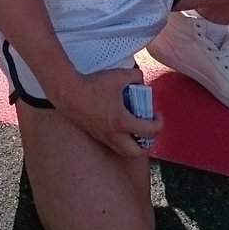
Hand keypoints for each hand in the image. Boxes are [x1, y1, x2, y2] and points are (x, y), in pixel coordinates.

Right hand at [49, 68, 163, 157]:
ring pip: (123, 151)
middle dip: (147, 144)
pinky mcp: (96, 135)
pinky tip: (120, 123)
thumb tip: (142, 80)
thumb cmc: (94, 85)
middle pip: (136, 153)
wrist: (69, 93)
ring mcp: (103, 137)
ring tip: (136, 128)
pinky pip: (113, 144)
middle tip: (148, 129)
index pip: (149, 132)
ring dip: (134, 143)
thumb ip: (136, 76)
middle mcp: (114, 135)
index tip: (157, 114)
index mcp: (122, 122)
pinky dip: (122, 139)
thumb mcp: (119, 76)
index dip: (159, 123)